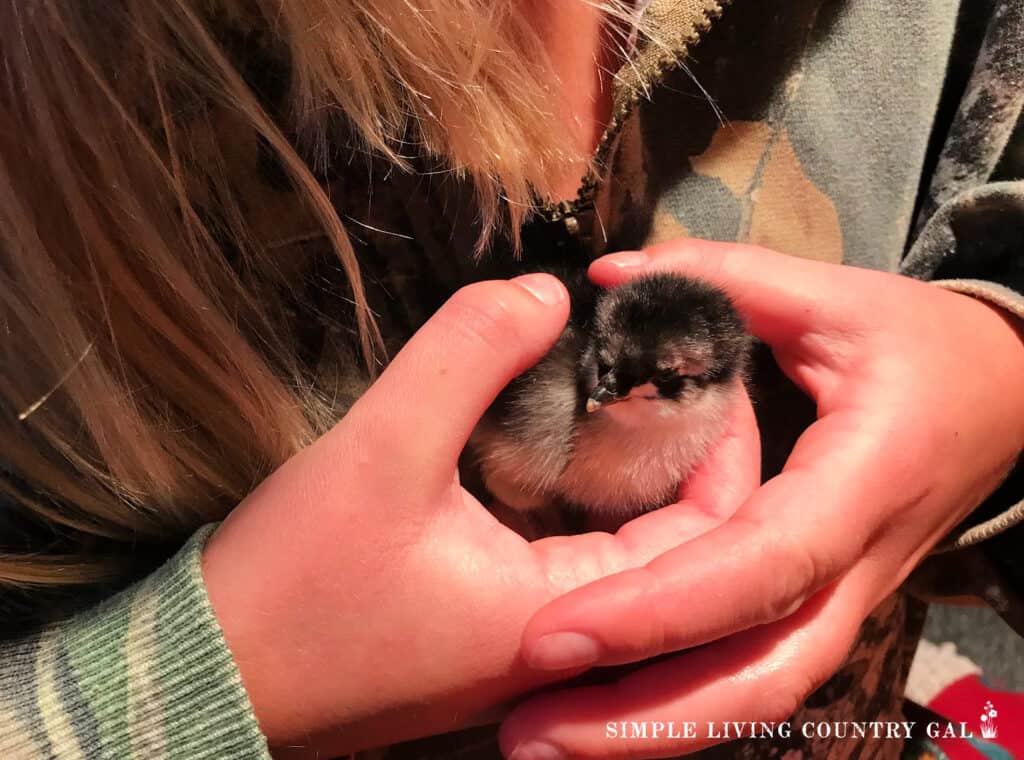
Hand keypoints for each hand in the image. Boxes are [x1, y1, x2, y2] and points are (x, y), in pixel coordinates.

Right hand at [200, 274, 759, 756]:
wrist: (213, 673)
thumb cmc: (294, 584)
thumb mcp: (378, 451)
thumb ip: (467, 356)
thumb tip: (547, 292)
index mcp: (573, 616)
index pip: (715, 535)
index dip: (721, 440)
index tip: (699, 360)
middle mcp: (572, 637)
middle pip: (680, 536)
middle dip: (678, 442)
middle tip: (663, 357)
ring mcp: (535, 634)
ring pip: (623, 540)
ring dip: (629, 462)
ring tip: (622, 378)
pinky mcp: (494, 619)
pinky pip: (571, 547)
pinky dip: (579, 487)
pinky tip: (560, 431)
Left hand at [500, 241, 1023, 759]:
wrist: (1006, 396)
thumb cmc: (924, 347)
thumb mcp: (837, 299)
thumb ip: (726, 278)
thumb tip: (608, 274)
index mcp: (862, 484)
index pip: (760, 565)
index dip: (661, 608)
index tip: (555, 633)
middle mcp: (854, 567)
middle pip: (758, 677)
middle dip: (642, 719)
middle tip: (525, 735)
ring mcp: (842, 600)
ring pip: (754, 695)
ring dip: (648, 731)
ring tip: (540, 741)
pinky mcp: (820, 606)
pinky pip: (751, 674)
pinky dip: (678, 707)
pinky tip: (597, 715)